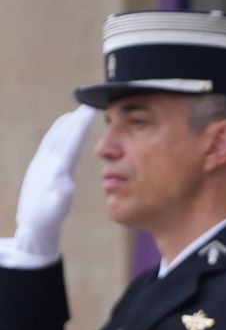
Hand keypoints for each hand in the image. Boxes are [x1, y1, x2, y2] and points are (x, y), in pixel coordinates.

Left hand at [13, 106, 95, 256]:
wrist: (32, 224)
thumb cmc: (48, 218)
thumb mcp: (58, 208)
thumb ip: (61, 195)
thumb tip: (65, 182)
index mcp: (55, 170)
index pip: (71, 143)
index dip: (81, 126)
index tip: (90, 111)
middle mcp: (46, 163)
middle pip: (62, 135)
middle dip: (75, 120)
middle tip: (87, 105)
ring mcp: (41, 163)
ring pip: (54, 137)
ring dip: (65, 123)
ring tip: (75, 112)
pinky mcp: (39, 167)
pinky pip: (50, 143)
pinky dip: (58, 132)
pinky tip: (61, 130)